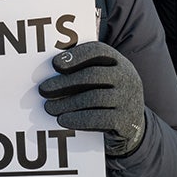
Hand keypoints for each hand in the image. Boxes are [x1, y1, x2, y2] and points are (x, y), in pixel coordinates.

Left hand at [38, 42, 144, 156]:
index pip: (98, 50)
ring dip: (68, 103)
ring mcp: (128, 99)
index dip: (76, 55)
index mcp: (119, 62)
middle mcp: (127, 77)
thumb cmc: (107, 96)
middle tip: (43, 89)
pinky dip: (78, 119)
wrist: (133, 126)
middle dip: (65, 82)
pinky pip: (99, 119)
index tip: (55, 64)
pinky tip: (63, 120)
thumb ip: (83, 71)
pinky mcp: (126, 121)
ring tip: (49, 108)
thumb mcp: (102, 80)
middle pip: (93, 75)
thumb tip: (50, 71)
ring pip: (94, 98)